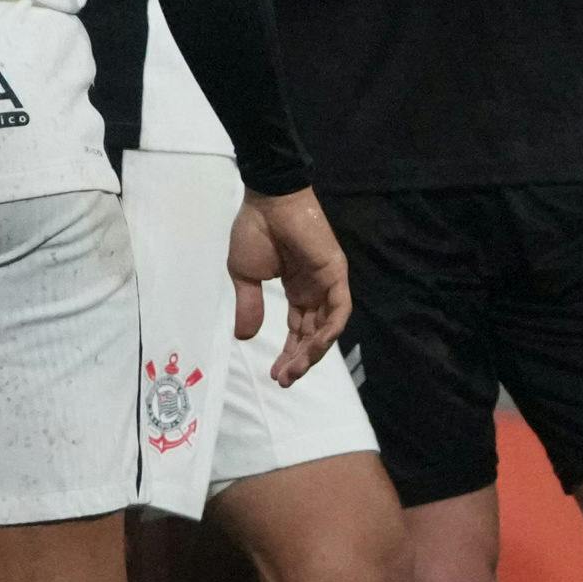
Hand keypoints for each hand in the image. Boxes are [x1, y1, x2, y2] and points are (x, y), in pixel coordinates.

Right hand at [227, 185, 349, 385]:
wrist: (268, 202)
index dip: (288, 353)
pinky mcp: (336, 275)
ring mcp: (328, 284)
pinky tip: (313, 347)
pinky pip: (339, 310)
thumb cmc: (254, 232)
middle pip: (312, 334)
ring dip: (312, 351)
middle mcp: (315, 291)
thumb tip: (243, 337)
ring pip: (326, 327)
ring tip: (293, 370)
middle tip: (284, 379)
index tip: (275, 375)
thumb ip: (249, 306)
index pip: (297, 330)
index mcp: (296, 290)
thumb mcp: (244, 276)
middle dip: (299, 359)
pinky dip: (328, 330)